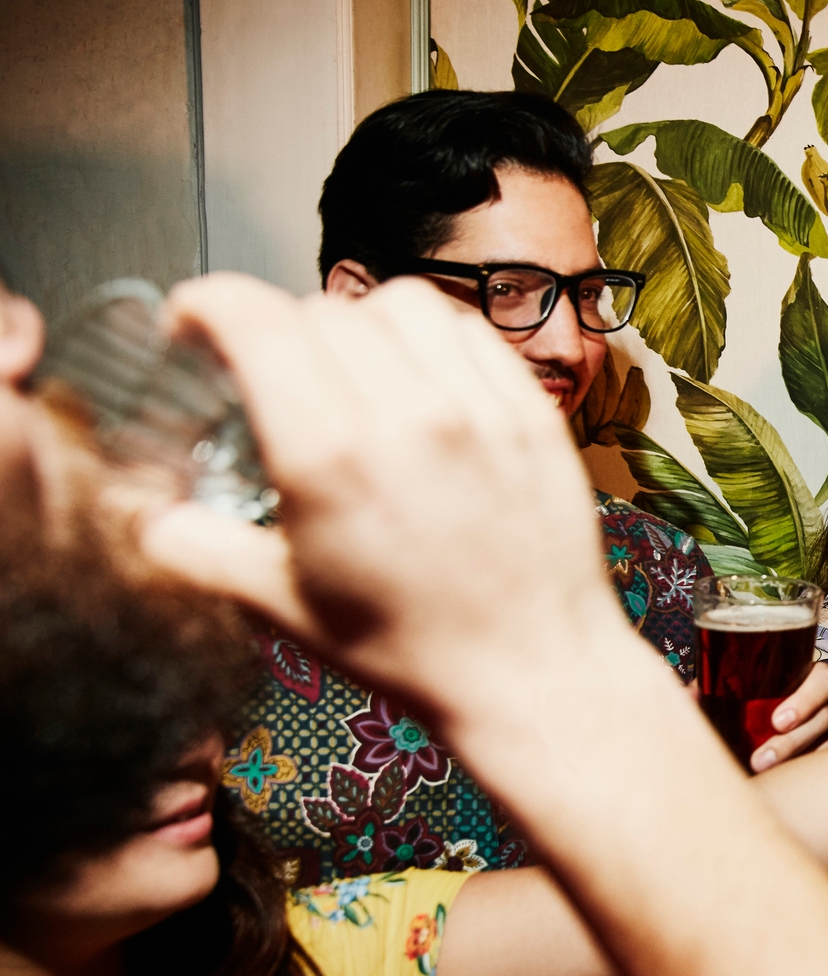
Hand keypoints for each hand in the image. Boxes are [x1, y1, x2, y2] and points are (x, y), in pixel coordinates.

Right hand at [134, 275, 633, 726]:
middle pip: (321, 310)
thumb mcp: (281, 606)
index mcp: (330, 456)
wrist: (532, 670)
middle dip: (277, 328)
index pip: (255, 321)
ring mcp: (479, 408)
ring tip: (350, 366)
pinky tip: (421, 377)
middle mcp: (408, 415)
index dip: (208, 304)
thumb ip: (197, 547)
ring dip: (359, 321)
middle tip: (272, 371)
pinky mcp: (533, 413)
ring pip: (402, 304)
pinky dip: (434, 337)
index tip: (193, 322)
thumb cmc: (411, 648)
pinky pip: (472, 332)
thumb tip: (146, 514)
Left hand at [750, 664, 827, 770]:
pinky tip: (797, 780)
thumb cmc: (780, 706)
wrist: (815, 721)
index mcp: (823, 675)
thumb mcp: (770, 694)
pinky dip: (819, 771)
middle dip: (790, 742)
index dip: (802, 702)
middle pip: (825, 716)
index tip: (776, 722)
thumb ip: (743, 696)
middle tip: (760, 761)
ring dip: (802, 760)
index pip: (822, 681)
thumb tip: (704, 701)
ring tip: (774, 776)